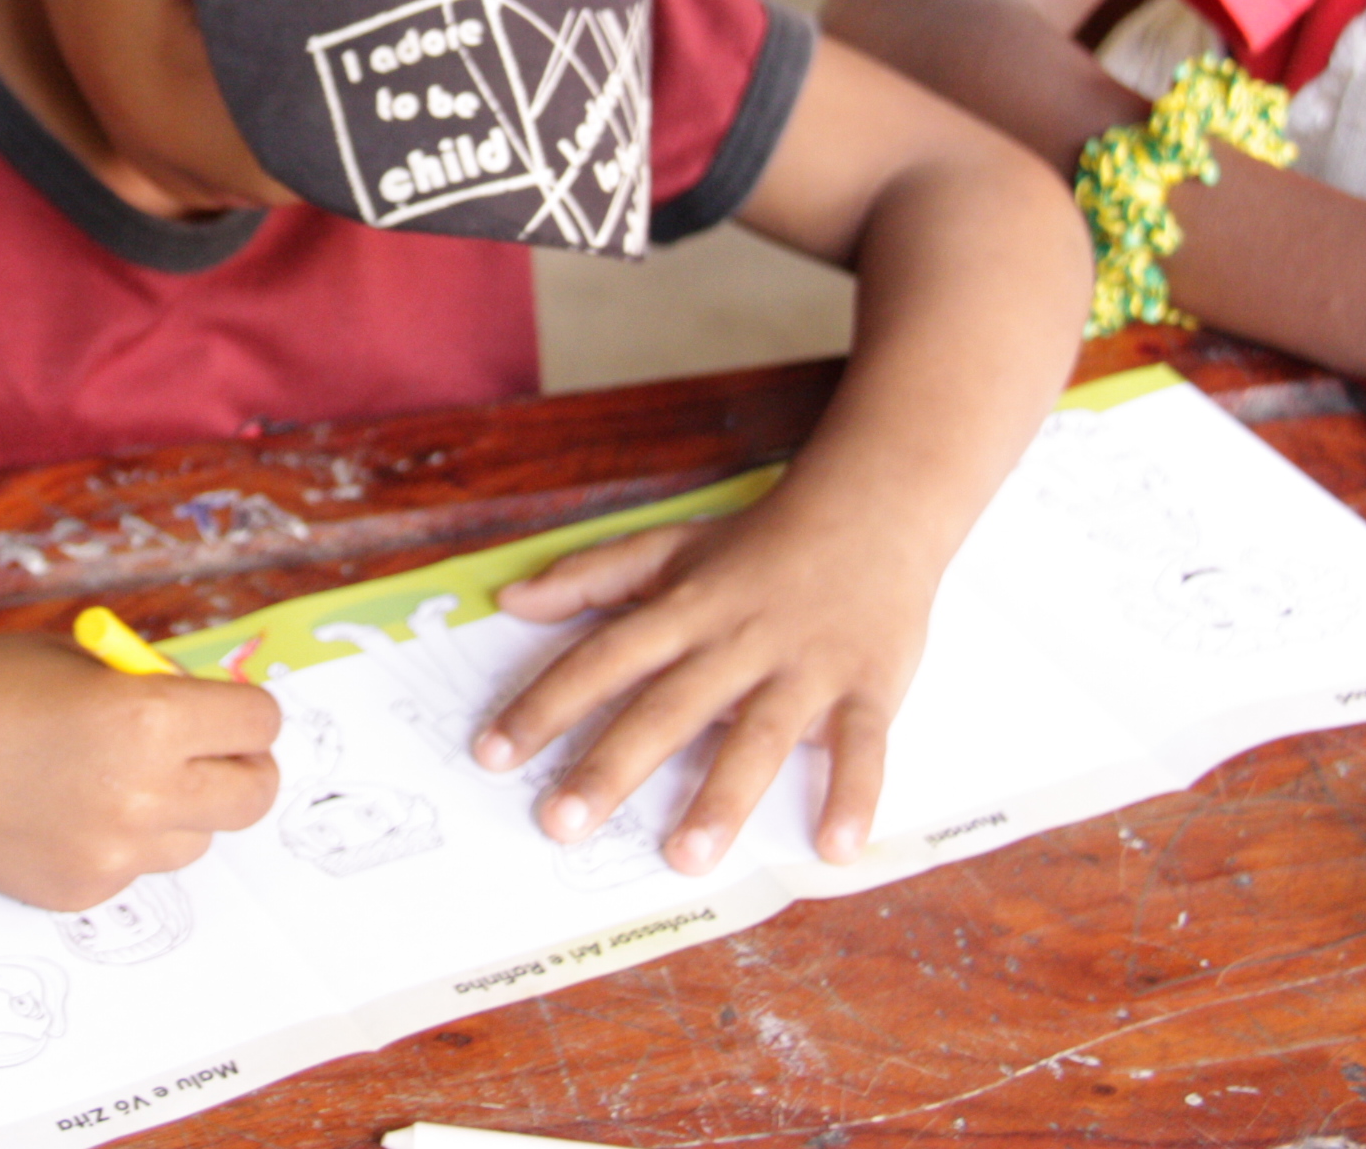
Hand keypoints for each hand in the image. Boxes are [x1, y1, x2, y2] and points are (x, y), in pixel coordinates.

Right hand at [0, 630, 281, 910]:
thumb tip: (210, 717)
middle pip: (252, 797)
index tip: (229, 712)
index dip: (245, 713)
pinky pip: (133, 869)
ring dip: (178, 810)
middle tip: (216, 756)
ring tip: (112, 779)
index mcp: (151, 716)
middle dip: (243, 769)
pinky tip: (59, 810)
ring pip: (195, 840)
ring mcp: (112, 852)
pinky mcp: (79, 891)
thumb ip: (154, 688)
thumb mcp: (84, 659)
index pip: (259, 725)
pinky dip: (117, 841)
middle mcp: (143, 793)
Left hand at [470, 495, 935, 874]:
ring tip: (684, 858)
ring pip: (756, 737)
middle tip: (559, 823)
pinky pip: (861, 747)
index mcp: (682, 610)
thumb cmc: (758, 543)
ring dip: (722, 799)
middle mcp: (735, 642)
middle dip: (611, 767)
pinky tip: (834, 848)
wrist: (873, 506)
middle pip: (664, 709)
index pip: (599, 660)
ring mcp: (804, 667)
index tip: (492, 754)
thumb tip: (511, 601)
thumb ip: (589, 577)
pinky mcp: (868, 687)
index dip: (544, 705)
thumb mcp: (668, 548)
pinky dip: (853, 795)